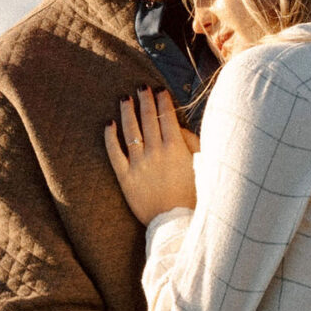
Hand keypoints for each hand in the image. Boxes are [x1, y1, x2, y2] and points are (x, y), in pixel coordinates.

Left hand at [103, 87, 196, 222]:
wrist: (175, 223)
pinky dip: (110, 137)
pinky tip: (109, 124)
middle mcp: (156, 151)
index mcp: (176, 147)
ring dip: (127, 111)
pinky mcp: (125, 176)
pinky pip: (114, 152)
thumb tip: (178, 127)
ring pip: (130, 130)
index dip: (162, 100)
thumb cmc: (193, 194)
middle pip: (148, 118)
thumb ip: (191, 142)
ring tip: (125, 99)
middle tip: (141, 87)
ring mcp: (139, 163)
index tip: (160, 89)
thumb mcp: (201, 165)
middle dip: (145, 99)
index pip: (166, 116)